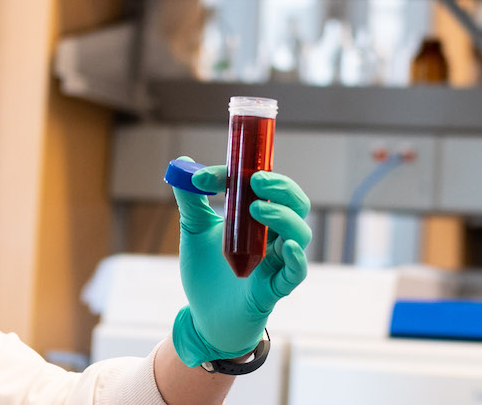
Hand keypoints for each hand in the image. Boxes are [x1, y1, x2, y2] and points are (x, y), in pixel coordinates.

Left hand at [170, 156, 310, 367]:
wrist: (204, 318)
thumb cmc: (207, 274)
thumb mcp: (194, 231)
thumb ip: (191, 199)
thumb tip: (182, 164)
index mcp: (257, 219)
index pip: (265, 187)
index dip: (241, 175)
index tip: (207, 178)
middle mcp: (272, 237)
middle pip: (296, 204)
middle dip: (281, 188)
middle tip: (255, 181)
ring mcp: (276, 263)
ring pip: (299, 234)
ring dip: (283, 217)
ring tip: (256, 210)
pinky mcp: (274, 289)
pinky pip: (296, 273)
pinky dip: (296, 259)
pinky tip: (286, 247)